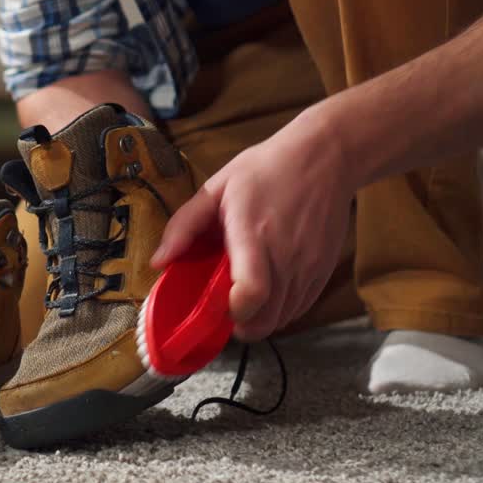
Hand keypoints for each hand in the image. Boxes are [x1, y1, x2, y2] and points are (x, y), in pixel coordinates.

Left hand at [150, 111, 356, 339]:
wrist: (324, 158)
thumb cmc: (267, 170)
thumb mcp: (216, 188)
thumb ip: (183, 226)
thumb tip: (158, 262)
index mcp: (254, 235)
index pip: (250, 293)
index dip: (231, 311)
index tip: (216, 305)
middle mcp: (286, 257)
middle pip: (264, 320)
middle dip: (239, 324)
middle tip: (223, 307)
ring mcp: (308, 267)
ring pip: (282, 320)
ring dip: (259, 319)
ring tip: (243, 297)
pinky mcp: (323, 271)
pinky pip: (299, 309)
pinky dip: (280, 311)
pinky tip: (267, 291)